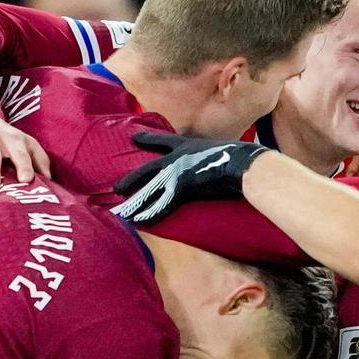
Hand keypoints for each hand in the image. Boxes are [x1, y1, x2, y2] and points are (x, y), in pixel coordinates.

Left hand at [112, 132, 269, 223]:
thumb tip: (222, 155)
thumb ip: (213, 152)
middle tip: (117, 187)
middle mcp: (177, 158)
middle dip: (132, 178)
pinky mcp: (182, 189)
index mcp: (187, 145)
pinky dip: (151, 214)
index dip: (148, 139)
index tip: (133, 138)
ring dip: (136, 200)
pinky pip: (162, 205)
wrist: (242, 164)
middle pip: (148, 169)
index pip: (162, 140)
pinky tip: (140, 221)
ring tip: (122, 210)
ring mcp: (178, 174)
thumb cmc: (238, 156)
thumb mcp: (221, 147)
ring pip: (150, 189)